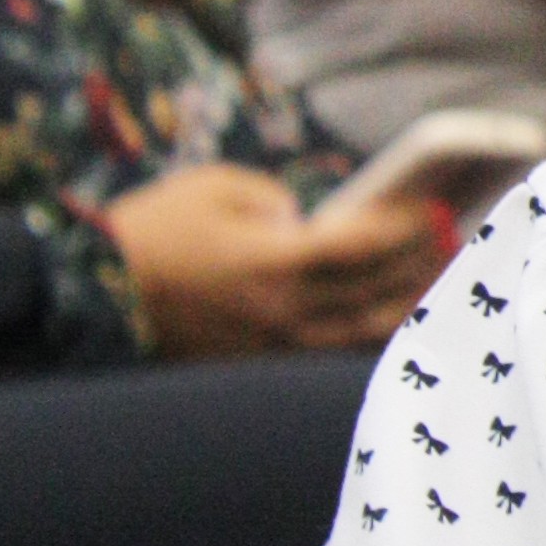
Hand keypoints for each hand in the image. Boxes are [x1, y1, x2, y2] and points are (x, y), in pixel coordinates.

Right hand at [105, 163, 449, 357]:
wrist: (98, 289)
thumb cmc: (156, 226)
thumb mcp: (220, 186)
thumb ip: (280, 198)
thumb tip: (318, 219)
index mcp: (275, 260)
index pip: (364, 245)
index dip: (405, 226)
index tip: (432, 208)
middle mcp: (283, 308)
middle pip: (374, 288)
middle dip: (416, 261)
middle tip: (448, 238)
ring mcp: (272, 341)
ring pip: (360, 329)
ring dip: (402, 302)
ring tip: (431, 277)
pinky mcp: (258, 359)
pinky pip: (329, 348)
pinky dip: (365, 331)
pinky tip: (387, 313)